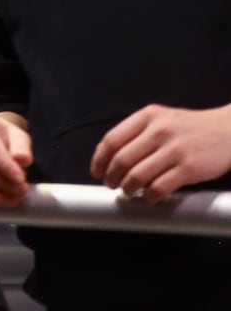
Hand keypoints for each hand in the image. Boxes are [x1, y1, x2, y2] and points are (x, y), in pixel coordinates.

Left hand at [91, 103, 230, 203]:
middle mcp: (158, 131)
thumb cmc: (191, 128)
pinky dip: (150, 196)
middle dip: (112, 177)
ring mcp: (174, 150)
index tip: (96, 171)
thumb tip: (108, 154)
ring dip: (128, 189)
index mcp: (147, 117)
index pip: (112, 140)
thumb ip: (137, 132)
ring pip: (137, 175)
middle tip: (112, 185)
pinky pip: (160, 187)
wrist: (229, 130)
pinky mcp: (189, 168)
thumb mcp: (161, 119)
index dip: (99, 159)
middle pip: (122, 159)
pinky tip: (150, 198)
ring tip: (129, 192)